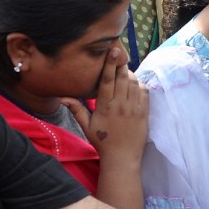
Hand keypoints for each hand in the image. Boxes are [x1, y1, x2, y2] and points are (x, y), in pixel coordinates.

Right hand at [63, 44, 147, 162]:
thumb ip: (77, 110)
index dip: (110, 64)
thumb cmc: (103, 142)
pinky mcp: (144, 112)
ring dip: (130, 73)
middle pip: (122, 77)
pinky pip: (144, 92)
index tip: (112, 50)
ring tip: (124, 69)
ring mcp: (134, 108)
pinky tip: (134, 82)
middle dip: (121, 62)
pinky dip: (139, 84)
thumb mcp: (87, 127)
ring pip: (134, 83)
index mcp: (105, 106)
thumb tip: (63, 97)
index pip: (107, 80)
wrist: (122, 158)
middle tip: (119, 51)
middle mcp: (120, 105)